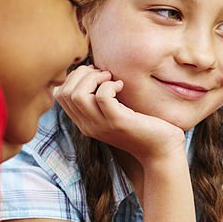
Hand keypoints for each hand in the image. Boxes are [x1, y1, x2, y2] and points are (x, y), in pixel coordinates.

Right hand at [56, 65, 183, 163]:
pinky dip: (109, 85)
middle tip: (103, 74)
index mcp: (84, 122)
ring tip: (110, 78)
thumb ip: (101, 100)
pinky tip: (121, 86)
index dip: (74, 77)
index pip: (60, 95)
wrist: (161, 150)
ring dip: (93, 78)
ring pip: (78, 95)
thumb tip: (95, 71)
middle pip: (65, 93)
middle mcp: (88, 126)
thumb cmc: (143, 126)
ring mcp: (102, 125)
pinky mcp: (118, 122)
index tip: (95, 74)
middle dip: (81, 74)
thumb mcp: (115, 113)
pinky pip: (101, 97)